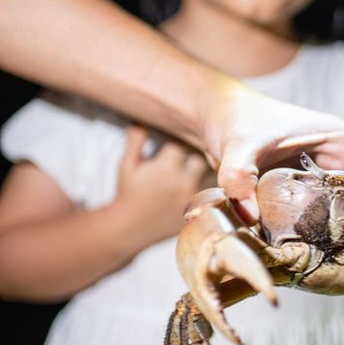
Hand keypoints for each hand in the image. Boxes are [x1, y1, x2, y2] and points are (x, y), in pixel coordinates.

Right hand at [114, 126, 210, 247]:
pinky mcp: (199, 212)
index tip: (181, 138)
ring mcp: (193, 199)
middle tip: (197, 148)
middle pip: (203, 156)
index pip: (183, 142)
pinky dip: (215, 186)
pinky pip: (216, 194)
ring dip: (210, 168)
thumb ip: (136, 139)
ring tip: (208, 164)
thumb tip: (144, 115)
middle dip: (199, 151)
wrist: (130, 229)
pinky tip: (214, 181)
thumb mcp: (127, 164)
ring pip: (213, 174)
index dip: (183, 137)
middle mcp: (182, 182)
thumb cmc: (128, 192)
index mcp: (164, 167)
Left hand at [204, 86, 343, 222]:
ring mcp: (326, 178)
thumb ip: (240, 170)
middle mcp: (340, 159)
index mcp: (341, 139)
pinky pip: (338, 217)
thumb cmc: (236, 121)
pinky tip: (343, 262)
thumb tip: (244, 208)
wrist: (214, 120)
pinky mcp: (310, 195)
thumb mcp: (239, 144)